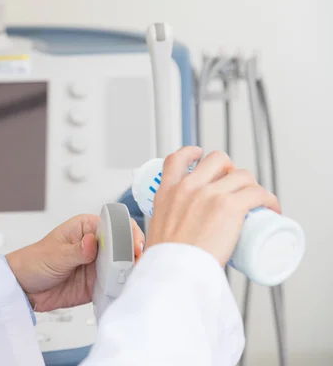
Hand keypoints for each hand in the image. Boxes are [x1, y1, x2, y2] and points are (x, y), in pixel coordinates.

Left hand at [6, 214, 144, 312]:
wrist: (24, 288)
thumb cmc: (34, 261)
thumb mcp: (55, 255)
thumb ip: (76, 251)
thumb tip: (92, 242)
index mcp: (86, 228)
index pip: (115, 224)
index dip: (128, 233)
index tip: (133, 245)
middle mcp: (96, 245)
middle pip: (124, 245)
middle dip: (133, 254)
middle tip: (135, 264)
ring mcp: (98, 265)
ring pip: (122, 266)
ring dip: (129, 271)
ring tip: (131, 277)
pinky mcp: (97, 284)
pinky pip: (114, 285)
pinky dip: (121, 287)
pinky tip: (123, 289)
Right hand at [148, 146, 281, 265]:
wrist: (174, 272)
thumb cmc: (166, 262)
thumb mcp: (155, 234)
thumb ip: (165, 230)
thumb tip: (175, 242)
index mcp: (166, 193)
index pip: (177, 159)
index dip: (191, 153)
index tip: (198, 156)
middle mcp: (188, 187)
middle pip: (217, 159)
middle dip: (229, 168)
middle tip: (234, 185)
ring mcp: (209, 194)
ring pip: (242, 174)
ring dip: (252, 184)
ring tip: (256, 199)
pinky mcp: (230, 206)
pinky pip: (258, 194)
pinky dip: (269, 200)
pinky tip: (270, 208)